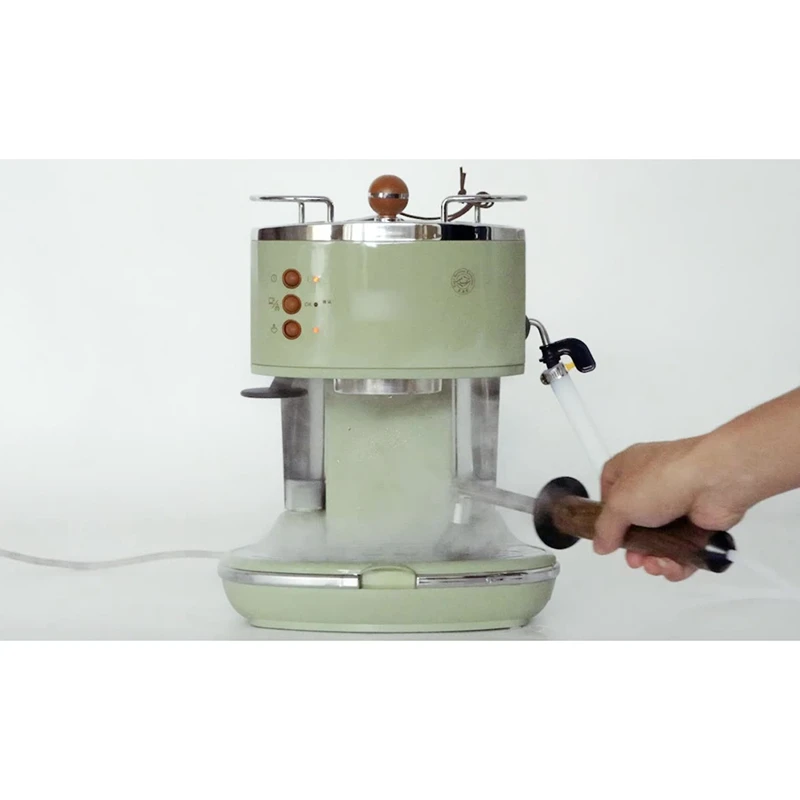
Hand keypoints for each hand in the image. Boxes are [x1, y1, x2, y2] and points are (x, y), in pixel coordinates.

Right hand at [594, 437, 747, 580]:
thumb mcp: (619, 504)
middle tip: (634, 559)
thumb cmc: (665, 478)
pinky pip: (682, 549)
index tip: (606, 533)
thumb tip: (601, 544)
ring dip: (654, 558)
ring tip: (656, 564)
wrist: (716, 481)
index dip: (606, 514)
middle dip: (632, 547)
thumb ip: (605, 528)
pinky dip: (677, 562)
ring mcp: (676, 503)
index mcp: (628, 468)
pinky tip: (672, 566)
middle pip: (634, 523)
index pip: (609, 491)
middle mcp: (651, 484)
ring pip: (658, 540)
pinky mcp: (697, 522)